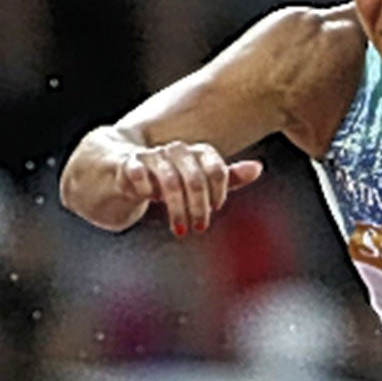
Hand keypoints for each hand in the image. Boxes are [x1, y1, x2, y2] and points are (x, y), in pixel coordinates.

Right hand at [116, 142, 262, 236]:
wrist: (123, 167)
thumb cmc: (168, 177)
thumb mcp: (199, 180)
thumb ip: (227, 177)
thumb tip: (258, 168)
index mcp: (196, 152)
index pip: (216, 169)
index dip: (220, 192)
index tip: (216, 208)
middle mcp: (176, 151)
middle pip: (195, 178)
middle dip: (199, 207)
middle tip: (200, 227)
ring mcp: (152, 156)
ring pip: (170, 181)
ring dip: (177, 209)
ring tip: (180, 229)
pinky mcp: (129, 164)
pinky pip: (139, 173)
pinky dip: (146, 189)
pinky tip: (149, 201)